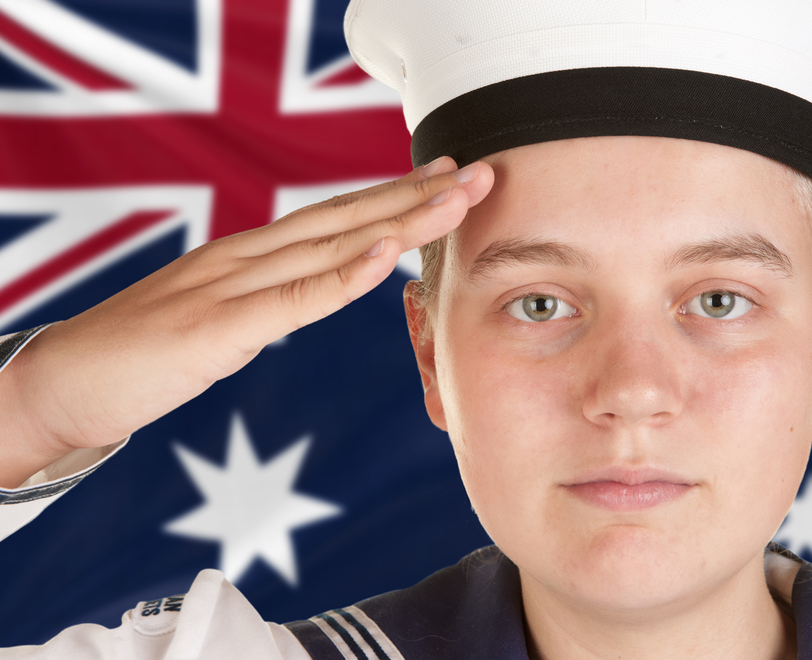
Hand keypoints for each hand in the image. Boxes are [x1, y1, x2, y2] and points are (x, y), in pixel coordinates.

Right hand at [0, 157, 492, 487]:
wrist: (62, 382)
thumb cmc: (141, 355)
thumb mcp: (221, 319)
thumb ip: (269, 301)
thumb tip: (316, 293)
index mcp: (248, 256)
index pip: (335, 218)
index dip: (395, 197)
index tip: (446, 181)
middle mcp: (245, 257)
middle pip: (345, 218)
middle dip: (417, 196)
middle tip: (478, 172)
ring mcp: (229, 286)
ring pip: (330, 246)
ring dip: (399, 220)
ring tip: (454, 198)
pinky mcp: (215, 326)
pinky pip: (292, 298)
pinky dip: (343, 275)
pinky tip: (385, 252)